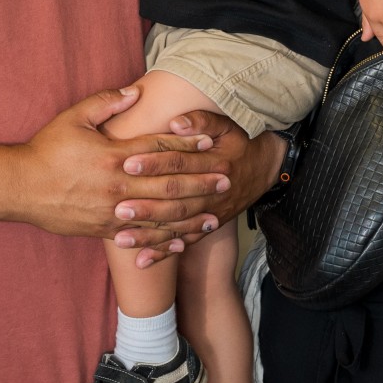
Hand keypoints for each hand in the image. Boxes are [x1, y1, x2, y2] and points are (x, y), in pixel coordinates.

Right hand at [11, 87, 230, 247]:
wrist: (19, 188)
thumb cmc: (46, 150)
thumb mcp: (73, 118)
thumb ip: (106, 103)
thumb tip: (136, 92)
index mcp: (113, 156)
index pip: (159, 148)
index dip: (188, 143)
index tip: (212, 140)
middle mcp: (118, 186)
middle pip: (168, 184)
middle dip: (200, 181)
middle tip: (226, 178)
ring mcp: (112, 212)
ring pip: (160, 216)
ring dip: (191, 215)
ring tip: (216, 213)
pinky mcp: (104, 230)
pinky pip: (141, 238)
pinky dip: (164, 240)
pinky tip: (183, 242)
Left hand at [117, 117, 284, 266]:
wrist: (264, 167)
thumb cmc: (238, 141)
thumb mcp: (226, 125)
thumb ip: (201, 121)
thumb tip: (175, 123)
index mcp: (213, 163)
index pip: (179, 162)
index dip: (154, 162)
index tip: (127, 163)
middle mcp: (212, 193)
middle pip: (175, 200)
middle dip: (146, 206)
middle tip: (118, 208)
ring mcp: (209, 214)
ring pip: (176, 227)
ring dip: (149, 236)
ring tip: (120, 240)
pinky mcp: (206, 227)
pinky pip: (183, 242)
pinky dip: (163, 253)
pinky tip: (141, 262)